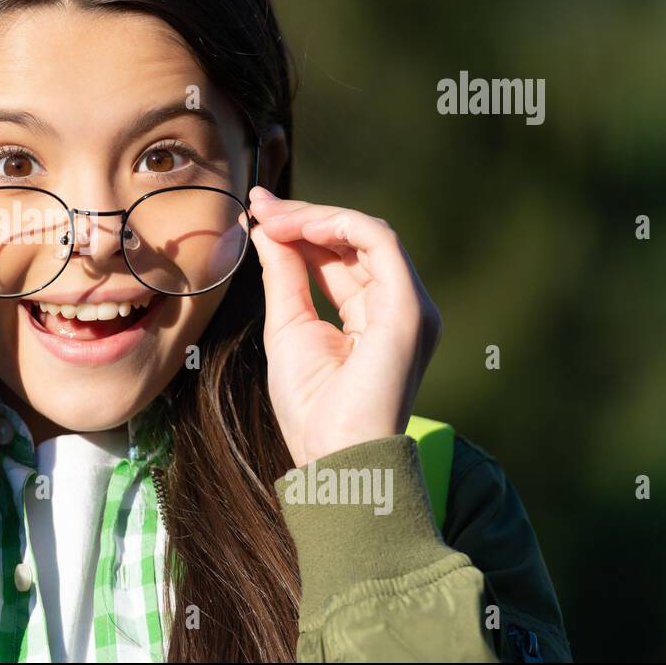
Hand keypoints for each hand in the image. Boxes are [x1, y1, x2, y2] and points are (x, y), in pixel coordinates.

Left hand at [246, 187, 441, 467]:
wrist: (334, 458)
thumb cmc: (312, 410)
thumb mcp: (288, 327)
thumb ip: (284, 275)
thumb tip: (266, 229)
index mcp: (374, 315)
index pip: (340, 255)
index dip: (299, 228)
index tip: (256, 212)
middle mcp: (398, 305)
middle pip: (352, 240)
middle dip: (302, 216)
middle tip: (258, 205)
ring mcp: (409, 305)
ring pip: (365, 233)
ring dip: (314, 217)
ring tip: (270, 216)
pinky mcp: (408, 308)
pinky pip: (379, 242)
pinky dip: (339, 225)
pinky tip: (300, 225)